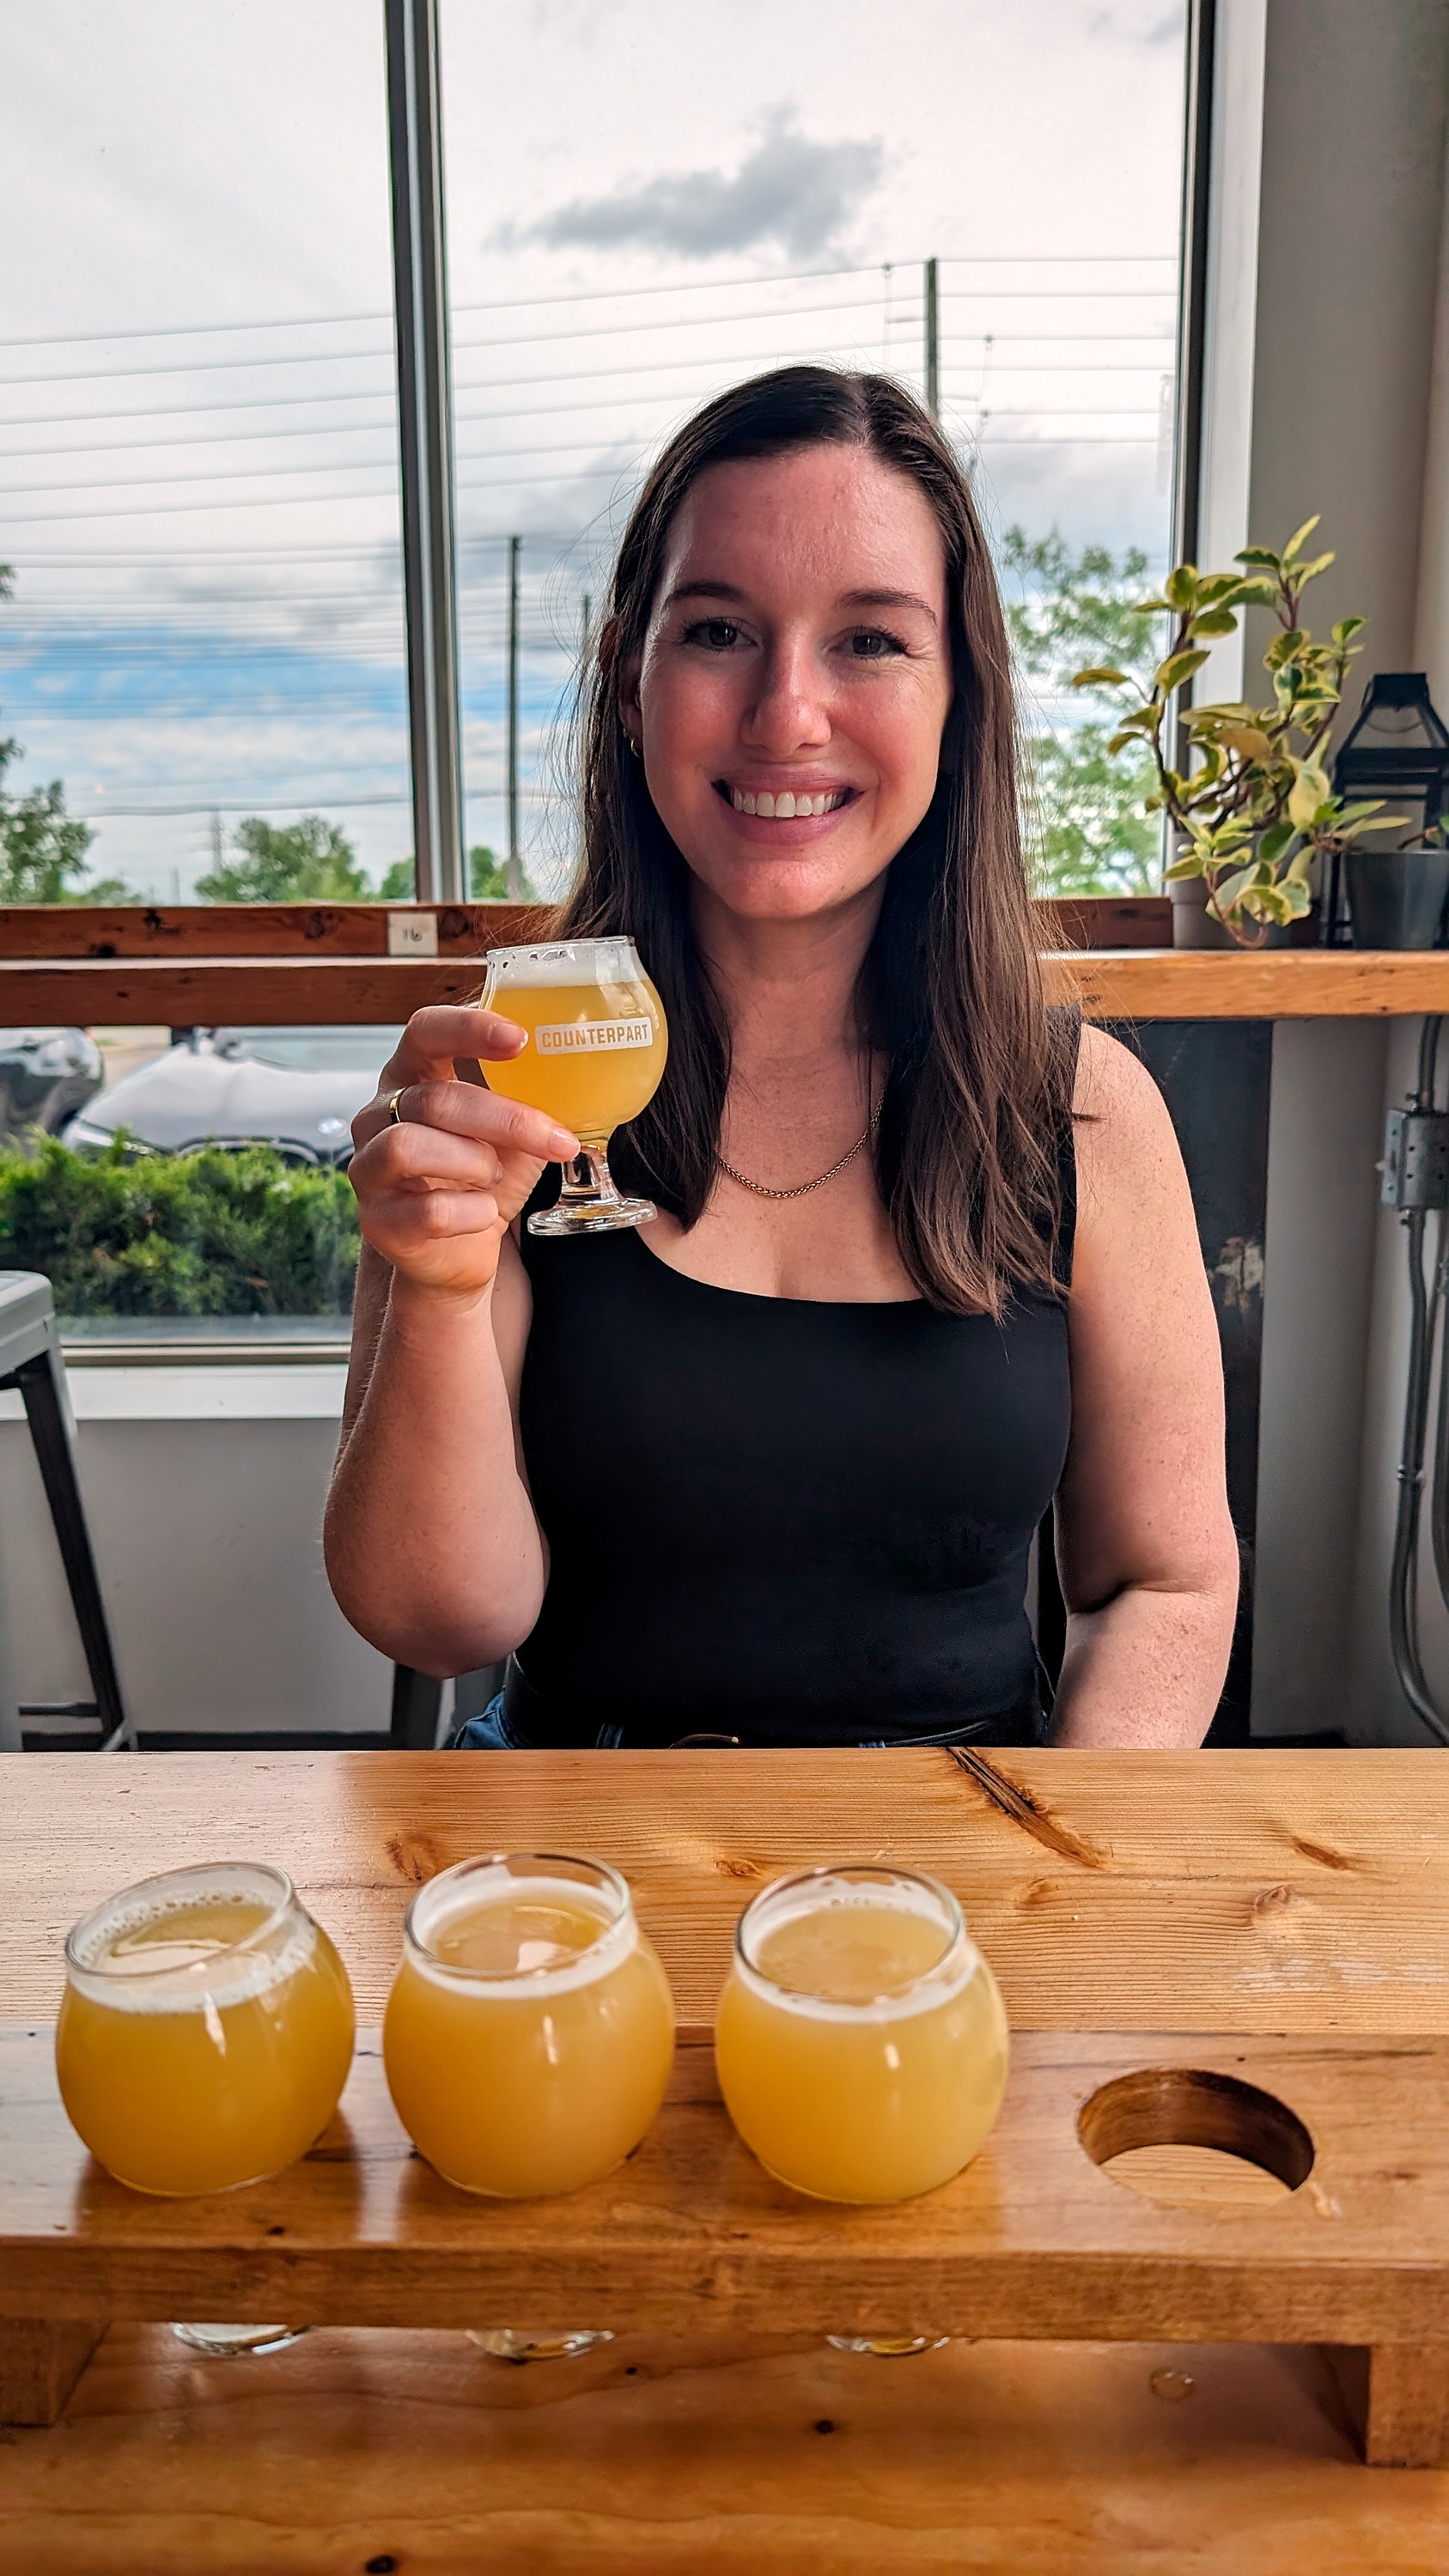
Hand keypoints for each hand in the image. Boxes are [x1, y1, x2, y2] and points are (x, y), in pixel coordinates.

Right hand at [348, 1006, 578, 1299]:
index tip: (520, 1039)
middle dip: (506, 1119)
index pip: (424, 1031)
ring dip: (475, 1162)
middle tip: (556, 1140)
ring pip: (410, 1147)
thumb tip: (579, 1072)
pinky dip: (472, 1212)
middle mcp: (377, 1115)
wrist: (461, 1252)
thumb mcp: (511, 1131)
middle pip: (434, 1099)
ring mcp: (369, 1167)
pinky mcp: (377, 1220)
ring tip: (495, 1177)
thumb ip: (529, 1098)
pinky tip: (484, 1212)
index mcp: (411, 1077)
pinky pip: (427, 1210)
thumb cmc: (483, 1178)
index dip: (469, 1028)